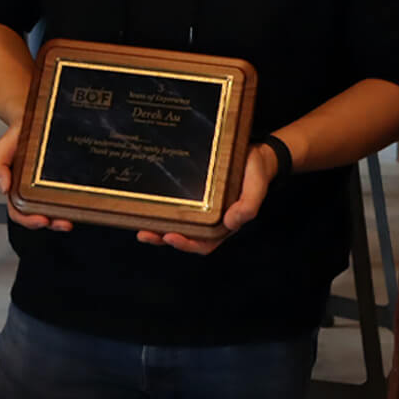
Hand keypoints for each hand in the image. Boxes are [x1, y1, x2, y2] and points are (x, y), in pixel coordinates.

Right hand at [0, 122, 71, 232]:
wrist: (29, 119)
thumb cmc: (14, 137)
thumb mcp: (1, 151)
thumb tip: (4, 188)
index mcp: (15, 189)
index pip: (19, 212)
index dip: (29, 221)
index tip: (41, 220)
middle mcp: (31, 191)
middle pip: (40, 215)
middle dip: (52, 223)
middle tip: (63, 223)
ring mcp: (46, 185)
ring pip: (55, 207)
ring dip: (64, 216)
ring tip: (73, 217)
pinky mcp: (60, 177)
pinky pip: (66, 191)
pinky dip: (73, 199)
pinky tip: (81, 199)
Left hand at [136, 142, 277, 254]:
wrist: (257, 155)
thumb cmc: (256, 174)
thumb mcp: (256, 188)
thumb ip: (247, 207)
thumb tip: (230, 223)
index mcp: (224, 225)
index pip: (203, 243)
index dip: (186, 244)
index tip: (170, 236)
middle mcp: (210, 219)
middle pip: (185, 235)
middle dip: (163, 237)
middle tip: (145, 233)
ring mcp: (202, 207)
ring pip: (178, 222)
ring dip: (159, 226)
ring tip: (141, 225)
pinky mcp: (195, 193)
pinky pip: (178, 204)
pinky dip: (164, 207)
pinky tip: (150, 203)